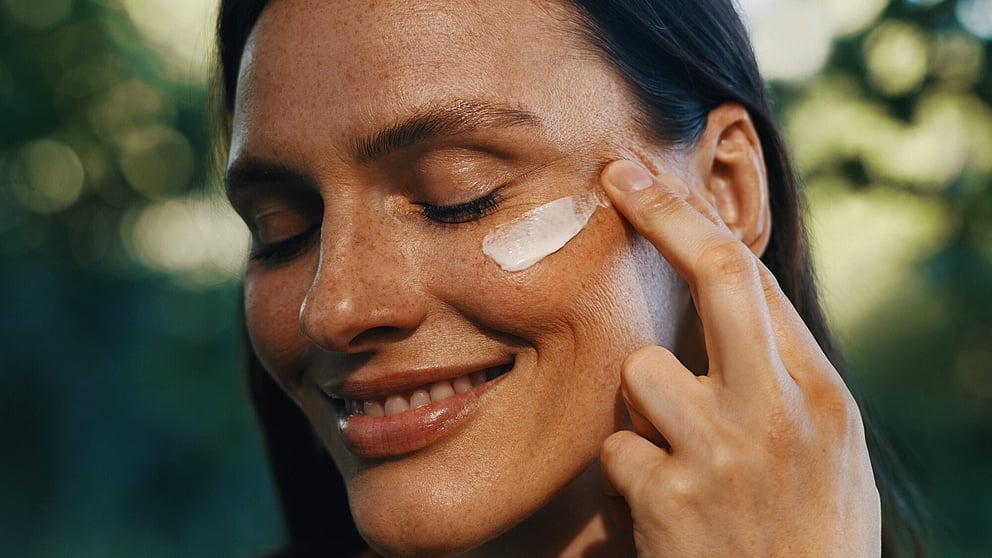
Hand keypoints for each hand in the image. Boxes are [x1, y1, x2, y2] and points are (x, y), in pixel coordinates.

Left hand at [598, 160, 880, 556]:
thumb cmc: (807, 530)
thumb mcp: (826, 450)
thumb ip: (782, 374)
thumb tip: (729, 292)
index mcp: (820, 394)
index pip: (756, 280)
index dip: (691, 220)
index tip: (640, 179)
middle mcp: (778, 412)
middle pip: (719, 280)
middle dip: (663, 216)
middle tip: (616, 175)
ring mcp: (723, 453)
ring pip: (642, 373)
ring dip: (644, 407)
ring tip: (677, 458)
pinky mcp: (670, 497)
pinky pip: (618, 447)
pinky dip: (630, 469)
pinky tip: (663, 506)